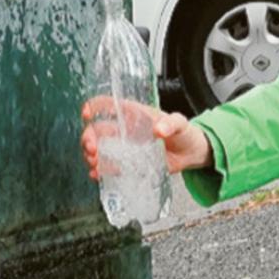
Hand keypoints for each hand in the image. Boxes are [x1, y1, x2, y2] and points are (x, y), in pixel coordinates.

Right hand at [80, 96, 212, 179]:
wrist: (191, 153)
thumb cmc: (184, 132)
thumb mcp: (180, 123)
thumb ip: (170, 123)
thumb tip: (159, 129)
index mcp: (134, 114)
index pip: (108, 105)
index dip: (94, 106)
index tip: (87, 114)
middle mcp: (125, 130)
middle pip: (98, 130)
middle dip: (89, 138)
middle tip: (91, 148)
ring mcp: (125, 147)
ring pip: (100, 149)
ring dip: (92, 155)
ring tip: (93, 162)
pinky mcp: (129, 164)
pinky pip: (110, 166)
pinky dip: (101, 170)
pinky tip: (98, 173)